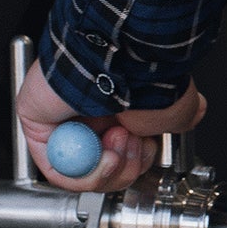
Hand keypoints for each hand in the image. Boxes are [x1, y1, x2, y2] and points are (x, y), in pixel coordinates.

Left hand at [15, 57, 205, 193]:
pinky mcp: (40, 122)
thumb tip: (186, 118)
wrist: (122, 55)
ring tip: (118, 140)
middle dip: (126, 166)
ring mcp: (65, 117)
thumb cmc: (144, 72)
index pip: (124, 151)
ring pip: (82, 168)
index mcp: (121, 104)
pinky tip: (101, 154)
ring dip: (108, 168)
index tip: (150, 153)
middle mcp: (92, 110)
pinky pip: (55, 165)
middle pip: (103, 164)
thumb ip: (176, 119)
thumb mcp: (173, 106)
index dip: (139, 162)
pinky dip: (80, 172)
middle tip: (136, 147)